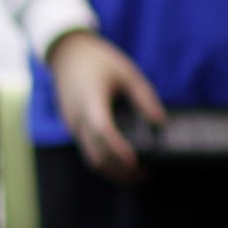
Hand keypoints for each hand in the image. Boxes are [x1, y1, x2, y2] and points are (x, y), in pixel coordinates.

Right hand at [51, 29, 165, 181]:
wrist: (66, 53)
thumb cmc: (99, 60)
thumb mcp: (127, 73)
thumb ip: (144, 97)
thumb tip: (160, 121)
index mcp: (91, 100)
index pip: (103, 131)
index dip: (118, 149)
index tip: (136, 162)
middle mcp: (78, 117)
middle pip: (96, 155)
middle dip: (120, 171)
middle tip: (145, 174)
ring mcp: (72, 124)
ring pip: (90, 158)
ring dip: (111, 171)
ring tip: (136, 174)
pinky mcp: (71, 127)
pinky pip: (86, 150)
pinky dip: (103, 160)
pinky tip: (120, 162)